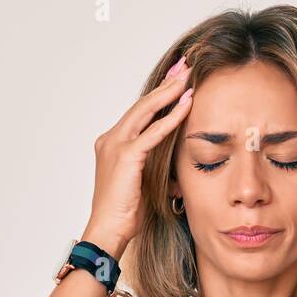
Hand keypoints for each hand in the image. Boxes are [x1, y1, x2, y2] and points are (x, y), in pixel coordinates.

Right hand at [83, 56, 194, 256]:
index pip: (139, 112)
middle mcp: (110, 139)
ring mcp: (115, 145)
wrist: (108, 231)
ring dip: (169, 93)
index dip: (159, 94)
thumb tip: (174, 156)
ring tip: (188, 77)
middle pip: (142, 104)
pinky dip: (171, 117)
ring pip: (145, 111)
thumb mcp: (142, 181)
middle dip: (165, 84)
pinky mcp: (125, 157)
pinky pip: (153, 132)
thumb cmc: (125, 213)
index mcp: (112, 143)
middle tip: (185, 66)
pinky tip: (187, 104)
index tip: (177, 80)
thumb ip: (152, 162)